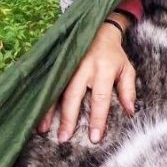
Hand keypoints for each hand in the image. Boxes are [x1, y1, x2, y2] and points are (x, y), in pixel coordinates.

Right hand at [37, 16, 136, 142]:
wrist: (97, 29)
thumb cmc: (114, 54)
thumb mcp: (127, 69)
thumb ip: (128, 90)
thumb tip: (130, 112)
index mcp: (104, 69)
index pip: (100, 98)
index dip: (97, 119)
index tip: (94, 137)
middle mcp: (84, 67)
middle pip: (74, 95)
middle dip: (68, 118)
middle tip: (63, 138)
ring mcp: (68, 64)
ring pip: (57, 89)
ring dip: (49, 110)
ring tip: (42, 129)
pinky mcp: (58, 62)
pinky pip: (49, 82)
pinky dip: (42, 97)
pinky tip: (36, 110)